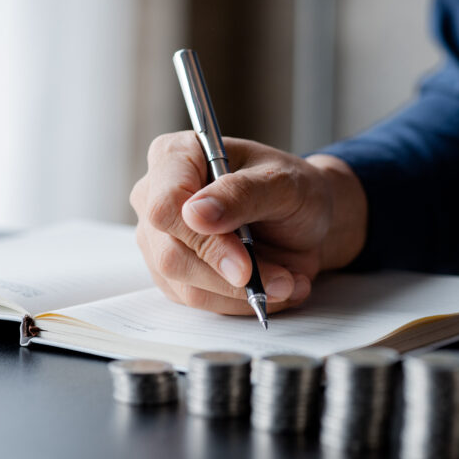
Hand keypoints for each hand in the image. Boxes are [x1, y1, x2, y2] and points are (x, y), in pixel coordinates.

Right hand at [130, 131, 366, 314]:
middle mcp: (156, 196)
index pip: (164, 206)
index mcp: (176, 156)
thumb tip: (195, 215)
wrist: (303, 219)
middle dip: (230, 278)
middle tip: (282, 280)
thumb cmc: (291, 189)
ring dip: (244, 293)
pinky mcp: (174, 274)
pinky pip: (201, 301)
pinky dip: (243, 302)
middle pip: (171, 255)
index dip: (203, 240)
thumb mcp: (282, 183)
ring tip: (288, 280)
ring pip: (187, 287)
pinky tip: (274, 287)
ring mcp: (160, 239)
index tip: (244, 263)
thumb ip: (241, 194)